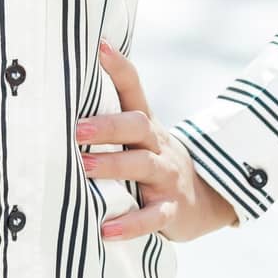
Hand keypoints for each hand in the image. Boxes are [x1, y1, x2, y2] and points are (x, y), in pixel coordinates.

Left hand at [76, 38, 238, 242]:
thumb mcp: (141, 134)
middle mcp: (157, 145)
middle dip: (109, 126)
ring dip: (113, 166)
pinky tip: (106, 230)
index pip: (134, 89)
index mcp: (146, 124)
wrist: (204, 198)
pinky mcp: (171, 210)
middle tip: (77, 129)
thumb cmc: (154, 159)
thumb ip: (112, 112)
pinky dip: (130, 225)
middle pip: (138, 126)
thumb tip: (73, 79)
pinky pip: (153, 217)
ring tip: (85, 168)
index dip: (119, 67)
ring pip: (143, 166)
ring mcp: (166, 177)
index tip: (100, 47)